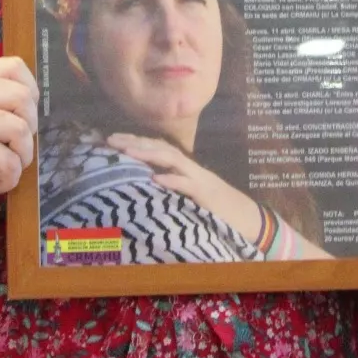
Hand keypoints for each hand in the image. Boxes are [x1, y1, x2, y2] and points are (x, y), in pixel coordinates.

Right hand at [0, 56, 37, 224]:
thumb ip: (13, 101)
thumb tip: (36, 94)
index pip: (13, 66)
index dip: (30, 92)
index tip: (21, 117)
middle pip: (22, 98)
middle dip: (30, 131)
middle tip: (14, 149)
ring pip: (19, 129)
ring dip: (22, 156)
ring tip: (7, 166)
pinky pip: (8, 159)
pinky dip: (11, 177)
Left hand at [107, 133, 261, 241]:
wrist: (247, 218)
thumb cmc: (216, 208)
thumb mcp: (190, 194)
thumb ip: (173, 185)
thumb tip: (148, 182)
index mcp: (184, 168)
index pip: (157, 148)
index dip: (135, 141)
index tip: (112, 139)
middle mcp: (190, 168)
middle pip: (160, 148)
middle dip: (135, 142)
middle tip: (110, 139)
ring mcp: (199, 179)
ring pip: (172, 160)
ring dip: (148, 154)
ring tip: (127, 151)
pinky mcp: (206, 195)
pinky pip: (188, 186)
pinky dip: (172, 181)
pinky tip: (156, 179)